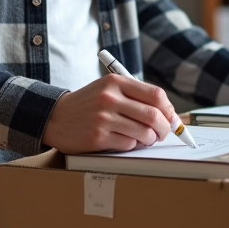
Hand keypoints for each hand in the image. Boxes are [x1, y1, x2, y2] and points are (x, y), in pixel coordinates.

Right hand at [41, 74, 177, 153]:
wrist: (56, 117)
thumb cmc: (89, 104)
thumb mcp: (109, 89)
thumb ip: (136, 97)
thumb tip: (169, 115)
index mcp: (115, 82)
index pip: (155, 95)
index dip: (169, 110)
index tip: (172, 119)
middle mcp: (109, 98)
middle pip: (153, 115)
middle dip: (165, 128)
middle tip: (163, 133)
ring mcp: (103, 118)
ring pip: (144, 133)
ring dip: (150, 139)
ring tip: (144, 138)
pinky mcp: (97, 137)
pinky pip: (129, 144)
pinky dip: (133, 145)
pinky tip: (125, 140)